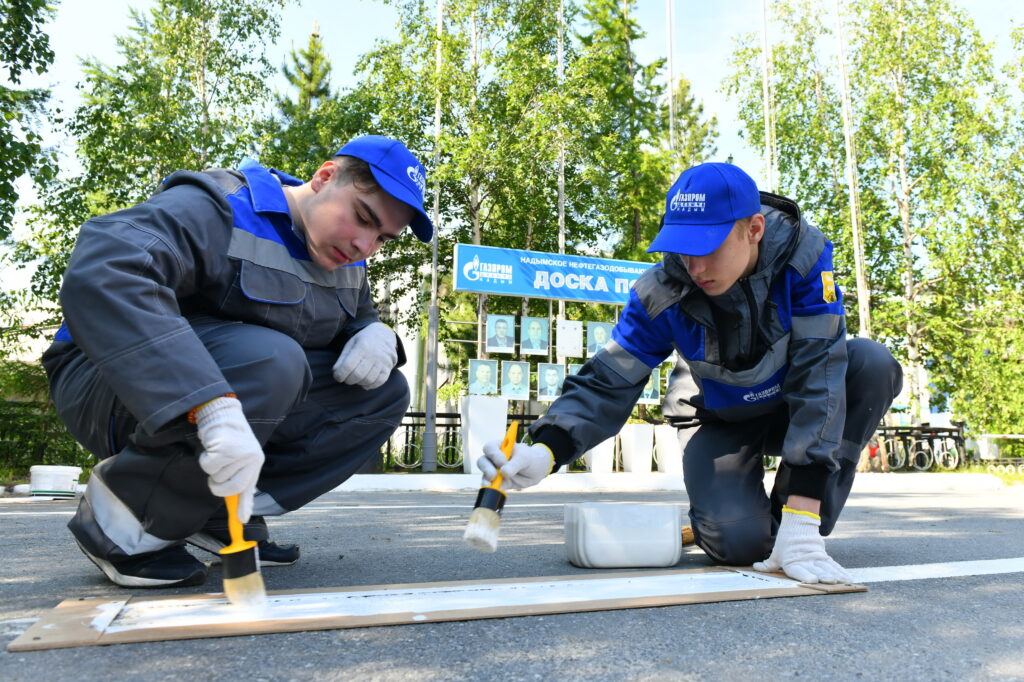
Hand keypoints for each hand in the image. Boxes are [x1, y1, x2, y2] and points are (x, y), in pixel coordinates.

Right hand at [194, 396, 263, 522]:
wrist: (222, 415)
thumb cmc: (230, 440)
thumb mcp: (240, 460)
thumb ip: (240, 482)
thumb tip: (243, 515)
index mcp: (256, 462)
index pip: (249, 488)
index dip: (245, 506)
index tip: (242, 521)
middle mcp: (251, 458)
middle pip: (231, 488)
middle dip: (218, 487)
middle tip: (214, 478)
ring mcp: (239, 453)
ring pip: (216, 476)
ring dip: (211, 468)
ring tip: (217, 453)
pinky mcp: (224, 448)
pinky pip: (208, 466)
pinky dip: (205, 460)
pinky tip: (212, 447)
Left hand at [333, 322, 397, 389]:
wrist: (383, 335)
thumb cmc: (363, 341)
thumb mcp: (351, 344)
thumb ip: (342, 358)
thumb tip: (336, 372)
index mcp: (362, 346)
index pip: (348, 366)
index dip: (340, 374)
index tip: (337, 376)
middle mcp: (374, 354)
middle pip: (358, 375)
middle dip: (349, 380)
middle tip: (346, 378)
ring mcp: (383, 361)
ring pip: (368, 380)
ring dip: (359, 383)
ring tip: (355, 379)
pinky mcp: (388, 367)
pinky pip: (379, 381)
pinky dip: (370, 385)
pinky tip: (365, 382)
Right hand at [477, 441, 553, 489]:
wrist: (537, 470)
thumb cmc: (530, 458)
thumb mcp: (525, 458)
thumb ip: (515, 464)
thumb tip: (503, 472)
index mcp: (500, 447)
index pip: (490, 448)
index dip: (493, 455)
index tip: (503, 461)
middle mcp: (494, 458)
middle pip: (482, 461)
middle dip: (486, 469)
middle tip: (494, 475)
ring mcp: (495, 471)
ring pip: (485, 474)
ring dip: (487, 480)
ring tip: (493, 484)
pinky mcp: (499, 482)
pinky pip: (492, 486)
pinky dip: (493, 488)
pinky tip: (496, 490)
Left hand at [752, 507, 851, 583]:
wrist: (799, 524)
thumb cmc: (786, 542)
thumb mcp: (776, 553)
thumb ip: (768, 565)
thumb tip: (755, 567)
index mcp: (793, 562)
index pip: (799, 570)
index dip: (805, 575)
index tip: (813, 580)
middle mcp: (806, 561)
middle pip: (817, 569)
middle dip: (824, 576)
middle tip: (831, 581)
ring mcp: (817, 558)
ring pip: (828, 568)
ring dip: (836, 575)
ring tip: (844, 582)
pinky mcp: (824, 556)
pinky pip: (835, 565)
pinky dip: (842, 572)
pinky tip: (849, 580)